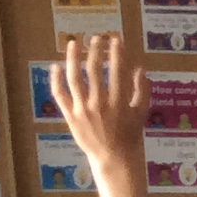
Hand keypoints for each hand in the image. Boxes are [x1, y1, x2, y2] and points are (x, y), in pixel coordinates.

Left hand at [52, 35, 150, 178]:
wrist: (113, 160)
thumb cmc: (129, 137)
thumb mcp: (141, 114)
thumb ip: (141, 91)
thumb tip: (140, 69)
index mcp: (119, 102)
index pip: (117, 71)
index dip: (116, 53)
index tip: (115, 40)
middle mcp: (99, 104)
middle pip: (94, 70)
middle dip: (96, 50)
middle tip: (96, 37)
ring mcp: (83, 110)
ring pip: (74, 78)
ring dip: (73, 58)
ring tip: (73, 43)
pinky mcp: (71, 116)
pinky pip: (60, 95)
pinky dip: (56, 80)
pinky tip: (56, 66)